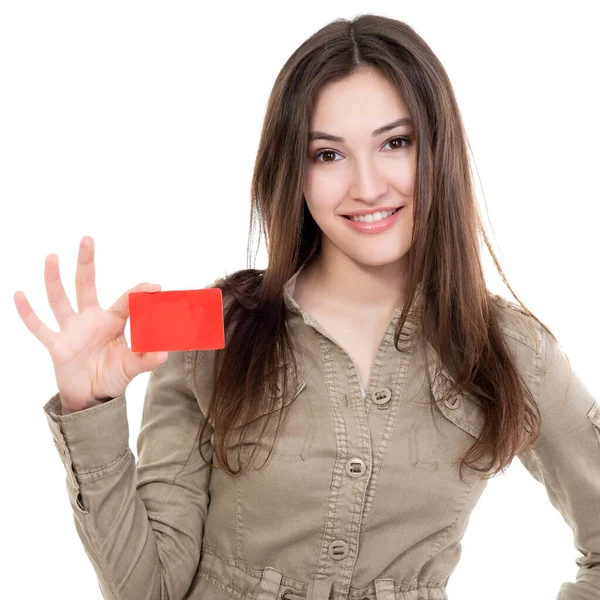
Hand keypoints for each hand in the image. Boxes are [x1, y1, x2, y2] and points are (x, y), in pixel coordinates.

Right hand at [14, 235, 167, 412]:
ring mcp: (71, 330)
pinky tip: (19, 295)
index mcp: (112, 322)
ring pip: (60, 300)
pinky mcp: (57, 345)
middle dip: (86, 263)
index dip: (139, 293)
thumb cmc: (113, 376)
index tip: (155, 286)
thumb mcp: (132, 368)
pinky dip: (28, 313)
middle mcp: (91, 320)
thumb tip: (163, 355)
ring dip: (54, 279)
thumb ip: (146, 360)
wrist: (92, 397)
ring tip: (52, 257)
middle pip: (86, 285)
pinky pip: (39, 328)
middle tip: (87, 239)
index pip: (125, 301)